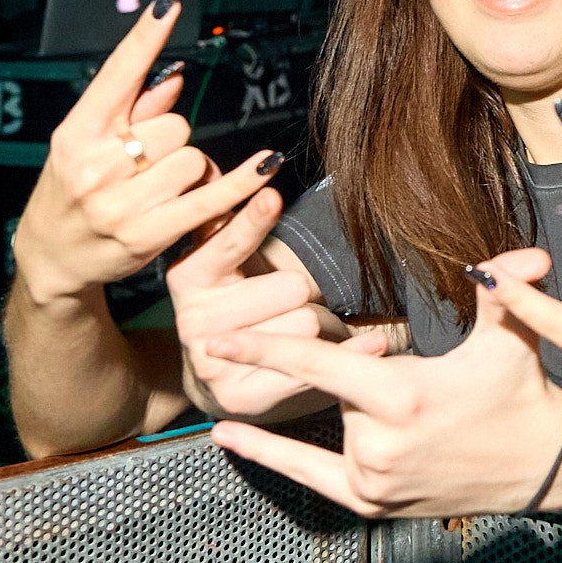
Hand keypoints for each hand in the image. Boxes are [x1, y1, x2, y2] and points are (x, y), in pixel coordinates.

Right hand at [12, 0, 274, 302]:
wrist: (50, 258)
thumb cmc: (70, 192)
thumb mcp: (87, 145)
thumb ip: (134, 108)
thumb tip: (174, 74)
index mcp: (77, 133)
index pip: (117, 75)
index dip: (146, 37)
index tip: (170, 3)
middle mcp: (94, 163)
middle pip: (175, 125)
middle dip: (173, 141)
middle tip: (150, 164)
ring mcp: (119, 201)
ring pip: (194, 159)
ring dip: (193, 173)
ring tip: (163, 191)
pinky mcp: (145, 232)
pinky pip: (209, 198)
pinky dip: (240, 183)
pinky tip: (266, 166)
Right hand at [170, 185, 379, 418]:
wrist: (223, 375)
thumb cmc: (241, 304)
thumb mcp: (230, 259)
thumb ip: (236, 218)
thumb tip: (256, 165)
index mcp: (190, 276)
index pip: (229, 243)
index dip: (252, 220)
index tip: (273, 193)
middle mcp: (193, 320)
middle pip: (288, 288)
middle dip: (301, 292)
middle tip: (287, 303)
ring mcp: (213, 362)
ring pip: (304, 325)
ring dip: (316, 325)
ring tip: (294, 331)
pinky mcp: (241, 397)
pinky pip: (313, 364)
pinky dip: (353, 351)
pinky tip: (371, 342)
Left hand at [204, 284, 561, 516]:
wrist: (543, 465)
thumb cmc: (525, 395)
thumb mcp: (512, 339)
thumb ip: (504, 291)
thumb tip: (525, 255)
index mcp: (403, 397)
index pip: (318, 366)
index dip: (265, 350)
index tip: (217, 340)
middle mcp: (378, 445)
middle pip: (341, 391)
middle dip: (373, 379)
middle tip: (430, 390)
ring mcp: (372, 479)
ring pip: (340, 425)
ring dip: (365, 411)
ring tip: (425, 420)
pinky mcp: (371, 503)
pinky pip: (309, 474)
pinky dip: (270, 454)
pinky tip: (227, 435)